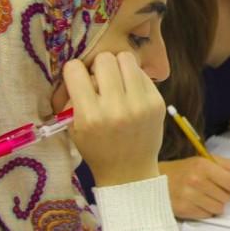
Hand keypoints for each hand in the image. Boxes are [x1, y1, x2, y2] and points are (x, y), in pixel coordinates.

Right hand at [63, 52, 164, 187]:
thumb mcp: (74, 127)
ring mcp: (140, 104)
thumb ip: (73, 97)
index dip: (74, 71)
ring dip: (118, 66)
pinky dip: (134, 78)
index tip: (77, 78)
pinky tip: (131, 92)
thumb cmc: (97, 148)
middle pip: (104, 59)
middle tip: (100, 79)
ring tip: (116, 80)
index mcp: (90, 116)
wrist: (129, 171)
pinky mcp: (157, 102)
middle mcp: (116, 108)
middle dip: (98, 66)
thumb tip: (78, 67)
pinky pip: (142, 73)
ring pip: (126, 59)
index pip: (75, 70)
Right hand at [160, 154, 229, 219]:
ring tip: (206, 196)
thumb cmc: (185, 170)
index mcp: (203, 166)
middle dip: (225, 194)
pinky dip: (207, 210)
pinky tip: (198, 202)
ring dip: (217, 204)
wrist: (156, 180)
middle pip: (227, 197)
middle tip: (215, 189)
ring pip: (219, 208)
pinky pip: (207, 215)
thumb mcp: (207, 161)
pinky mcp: (184, 210)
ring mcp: (189, 197)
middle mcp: (196, 181)